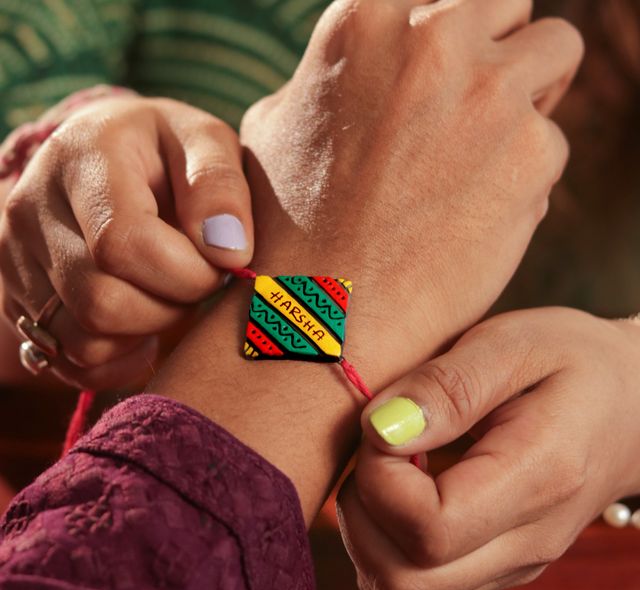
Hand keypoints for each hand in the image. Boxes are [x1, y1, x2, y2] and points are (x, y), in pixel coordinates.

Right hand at [0, 96, 253, 388]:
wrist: (112, 161)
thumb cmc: (170, 152)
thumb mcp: (207, 142)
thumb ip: (220, 187)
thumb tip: (228, 252)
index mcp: (81, 158)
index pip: (122, 244)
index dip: (186, 273)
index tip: (219, 264)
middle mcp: (32, 211)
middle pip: (102, 303)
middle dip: (170, 306)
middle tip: (194, 280)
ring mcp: (17, 261)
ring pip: (85, 342)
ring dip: (147, 332)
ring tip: (168, 294)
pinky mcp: (21, 301)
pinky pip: (72, 362)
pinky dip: (120, 359)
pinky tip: (145, 325)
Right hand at [241, 0, 582, 381]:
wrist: (322, 313)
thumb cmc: (291, 228)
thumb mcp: (281, 126)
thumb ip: (340, 77)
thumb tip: (379, 65)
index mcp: (367, 19)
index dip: (454, 42)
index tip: (448, 82)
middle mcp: (433, 39)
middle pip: (512, 8)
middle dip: (499, 54)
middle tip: (474, 115)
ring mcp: (488, 94)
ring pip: (553, 57)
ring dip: (527, 100)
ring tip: (478, 164)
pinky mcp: (530, 154)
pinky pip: (550, 145)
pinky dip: (523, 176)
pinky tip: (472, 216)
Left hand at [337, 308, 639, 589]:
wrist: (630, 401)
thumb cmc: (572, 361)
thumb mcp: (513, 345)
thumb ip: (447, 387)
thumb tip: (380, 429)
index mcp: (537, 481)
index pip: (427, 529)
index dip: (379, 477)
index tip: (383, 424)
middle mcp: (525, 544)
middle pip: (404, 583)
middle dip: (362, 512)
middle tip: (380, 448)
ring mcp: (510, 565)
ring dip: (367, 531)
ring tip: (390, 466)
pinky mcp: (495, 566)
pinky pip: (415, 585)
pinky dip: (384, 545)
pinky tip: (402, 490)